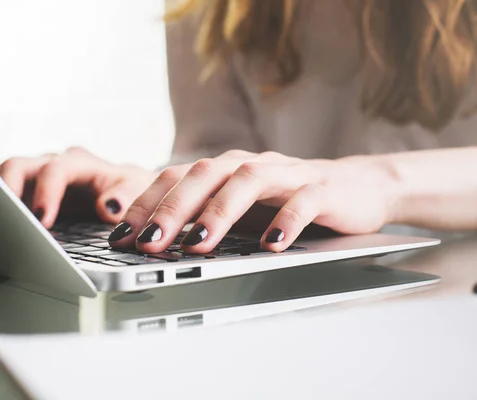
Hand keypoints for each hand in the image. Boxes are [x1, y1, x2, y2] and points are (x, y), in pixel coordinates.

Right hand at [0, 147, 156, 227]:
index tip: (43, 220)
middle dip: (7, 189)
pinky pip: (4, 195)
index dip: (46, 192)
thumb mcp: (135, 190)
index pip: (56, 170)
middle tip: (7, 219)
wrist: (126, 192)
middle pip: (18, 166)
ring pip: (3, 178)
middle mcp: (52, 166)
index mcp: (79, 163)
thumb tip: (108, 206)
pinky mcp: (27, 195)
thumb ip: (125, 196)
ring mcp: (36, 179)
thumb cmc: (130, 189)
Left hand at [108, 150, 396, 252]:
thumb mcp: (239, 207)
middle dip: (172, 209)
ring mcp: (287, 174)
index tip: (121, 235)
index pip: (176, 178)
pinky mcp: (322, 189)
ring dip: (219, 212)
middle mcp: (250, 164)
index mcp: (225, 168)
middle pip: (204, 175)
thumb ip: (203, 215)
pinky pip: (302, 202)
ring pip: (247, 182)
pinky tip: (271, 246)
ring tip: (198, 244)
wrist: (354, 187)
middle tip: (148, 243)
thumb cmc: (285, 201)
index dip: (146, 204)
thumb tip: (151, 241)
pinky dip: (285, 222)